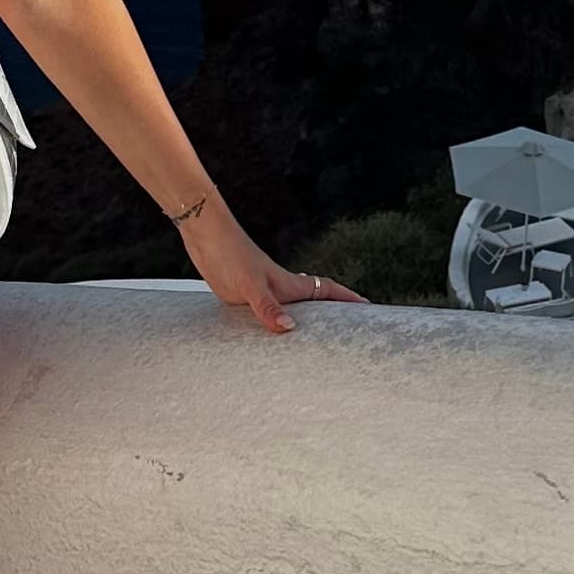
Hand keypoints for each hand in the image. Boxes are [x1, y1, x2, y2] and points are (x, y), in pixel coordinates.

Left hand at [178, 196, 362, 335]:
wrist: (205, 235)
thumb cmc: (230, 254)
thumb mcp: (250, 285)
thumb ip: (268, 307)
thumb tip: (289, 328)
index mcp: (288, 284)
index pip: (326, 290)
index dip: (347, 298)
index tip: (368, 306)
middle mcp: (279, 287)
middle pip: (313, 301)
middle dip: (332, 312)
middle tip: (349, 329)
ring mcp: (262, 290)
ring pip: (291, 307)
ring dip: (303, 319)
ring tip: (314, 338)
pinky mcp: (244, 294)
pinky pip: (268, 312)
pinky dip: (274, 321)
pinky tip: (267, 332)